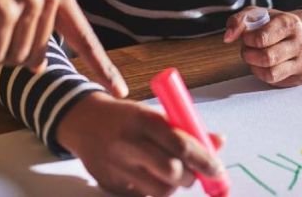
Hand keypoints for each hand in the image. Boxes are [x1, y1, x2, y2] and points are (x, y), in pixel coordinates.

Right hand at [57, 93, 224, 196]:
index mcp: (142, 119)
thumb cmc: (126, 118)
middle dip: (190, 176)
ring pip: (160, 190)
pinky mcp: (109, 185)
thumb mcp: (154, 114)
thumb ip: (186, 129)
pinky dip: (153, 189)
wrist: (83, 122)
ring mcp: (116, 166)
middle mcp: (128, 143)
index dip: (204, 160)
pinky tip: (147, 175)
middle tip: (193, 173)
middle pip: (172, 171)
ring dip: (173, 185)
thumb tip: (218, 143)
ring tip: (168, 171)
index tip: (217, 169)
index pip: (181, 144)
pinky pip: (143, 196)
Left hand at [224, 8, 301, 86]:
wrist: (296, 33)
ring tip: (255, 58)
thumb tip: (228, 37)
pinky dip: (264, 75)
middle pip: (267, 58)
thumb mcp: (255, 14)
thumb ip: (238, 21)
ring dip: (255, 67)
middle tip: (248, 50)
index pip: (262, 38)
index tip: (246, 38)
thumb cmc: (273, 24)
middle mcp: (301, 41)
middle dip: (249, 55)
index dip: (247, 40)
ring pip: (271, 73)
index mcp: (290, 22)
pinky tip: (265, 66)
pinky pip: (276, 81)